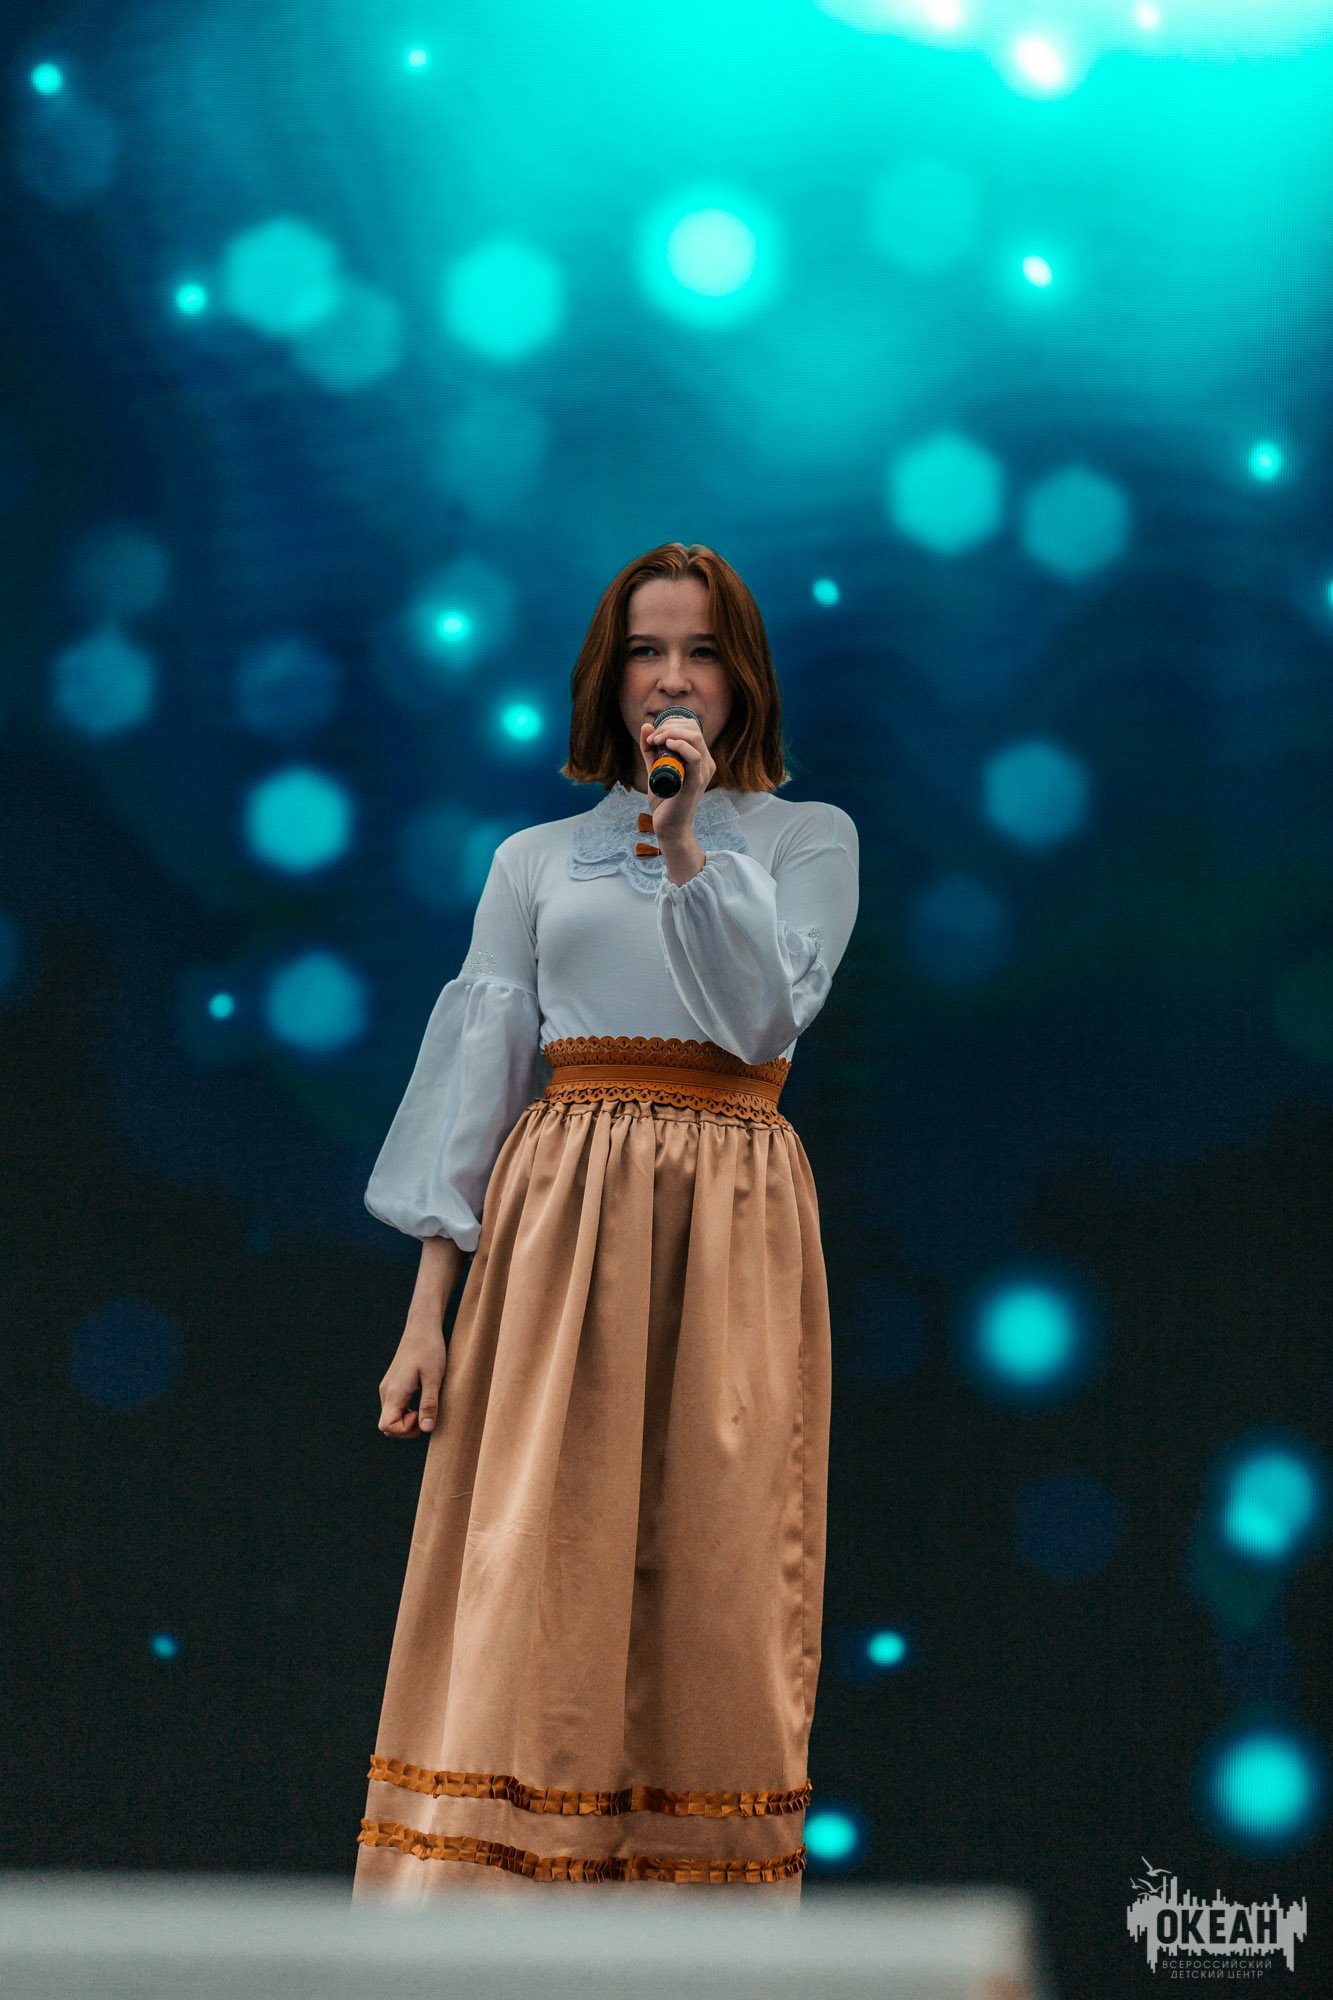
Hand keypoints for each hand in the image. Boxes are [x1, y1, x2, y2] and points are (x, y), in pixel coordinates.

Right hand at [378, 1313, 446, 1438]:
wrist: (422, 1327)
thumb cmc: (430, 1350)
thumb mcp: (434, 1378)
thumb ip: (429, 1404)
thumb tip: (426, 1429)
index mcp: (394, 1391)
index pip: (387, 1426)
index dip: (406, 1430)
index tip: (423, 1415)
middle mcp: (386, 1391)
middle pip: (387, 1425)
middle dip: (407, 1428)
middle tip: (427, 1414)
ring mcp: (387, 1387)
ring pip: (390, 1416)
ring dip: (406, 1420)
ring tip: (426, 1407)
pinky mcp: (392, 1383)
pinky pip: (393, 1407)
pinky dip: (405, 1411)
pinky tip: (421, 1400)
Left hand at [638, 714, 715, 843]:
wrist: (669, 826)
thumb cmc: (664, 799)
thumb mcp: (655, 768)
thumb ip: (650, 749)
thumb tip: (646, 726)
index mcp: (700, 758)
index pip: (692, 727)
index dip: (671, 724)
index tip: (652, 736)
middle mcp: (706, 763)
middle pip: (694, 729)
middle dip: (669, 726)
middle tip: (652, 739)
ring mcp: (703, 772)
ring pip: (695, 738)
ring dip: (671, 733)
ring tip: (656, 742)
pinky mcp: (696, 783)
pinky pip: (694, 757)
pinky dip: (681, 746)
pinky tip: (667, 745)